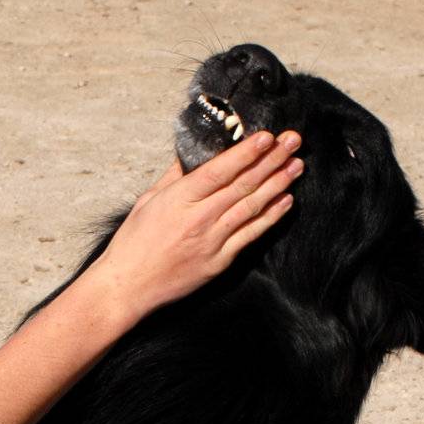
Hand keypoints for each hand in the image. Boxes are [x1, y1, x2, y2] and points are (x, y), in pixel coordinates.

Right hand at [87, 130, 303, 323]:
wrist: (127, 287)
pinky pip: (250, 235)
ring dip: (278, 184)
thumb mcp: (148, 202)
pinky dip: (269, 217)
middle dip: (272, 160)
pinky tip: (285, 201)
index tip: (267, 136)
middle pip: (243, 184)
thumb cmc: (132, 244)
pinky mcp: (218, 262)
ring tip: (296, 166)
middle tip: (293, 141)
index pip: (220, 170)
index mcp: (179, 200)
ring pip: (252, 207)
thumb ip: (174, 177)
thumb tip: (193, 153)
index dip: (247, 152)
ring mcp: (211, 242)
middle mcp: (199, 219)